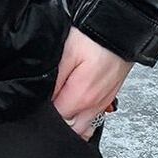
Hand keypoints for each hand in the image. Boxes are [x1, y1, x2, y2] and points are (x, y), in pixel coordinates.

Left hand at [53, 25, 130, 139]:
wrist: (121, 27)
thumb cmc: (94, 35)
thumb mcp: (67, 51)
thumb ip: (54, 79)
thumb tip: (42, 99)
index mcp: (82, 97)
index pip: (57, 120)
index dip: (43, 113)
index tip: (36, 101)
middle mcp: (95, 105)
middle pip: (70, 130)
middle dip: (56, 122)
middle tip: (44, 103)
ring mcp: (103, 103)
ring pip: (83, 128)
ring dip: (69, 123)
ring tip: (58, 104)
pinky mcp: (108, 97)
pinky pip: (92, 119)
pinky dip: (81, 119)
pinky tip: (72, 106)